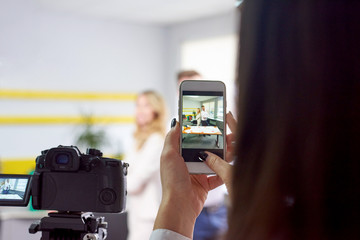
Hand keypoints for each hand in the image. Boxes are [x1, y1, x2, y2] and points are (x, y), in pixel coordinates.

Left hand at [153, 112, 236, 237]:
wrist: (181, 205)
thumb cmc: (173, 181)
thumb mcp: (168, 155)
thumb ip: (172, 138)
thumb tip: (177, 122)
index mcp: (179, 155)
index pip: (191, 139)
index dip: (200, 131)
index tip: (211, 122)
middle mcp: (188, 163)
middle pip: (205, 149)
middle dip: (216, 143)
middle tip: (227, 135)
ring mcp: (198, 174)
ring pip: (213, 161)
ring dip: (223, 155)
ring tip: (233, 147)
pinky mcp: (206, 184)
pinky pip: (218, 176)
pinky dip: (224, 172)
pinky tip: (231, 164)